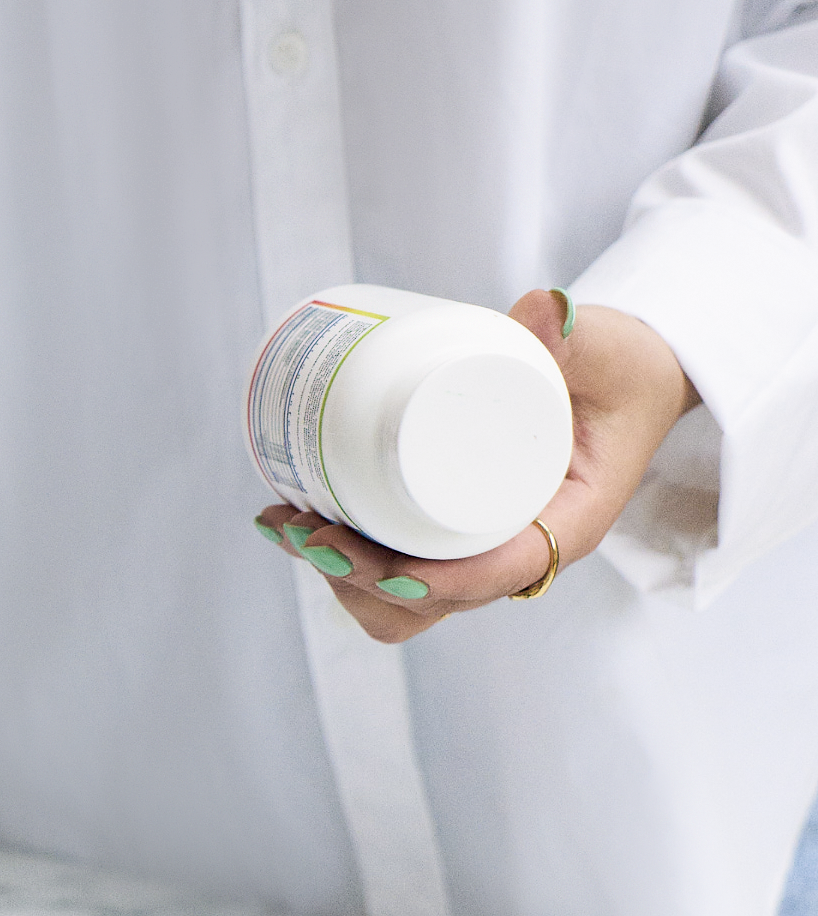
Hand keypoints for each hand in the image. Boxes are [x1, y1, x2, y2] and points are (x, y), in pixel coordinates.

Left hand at [256, 292, 698, 643]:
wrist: (629, 380)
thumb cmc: (626, 371)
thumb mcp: (614, 352)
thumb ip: (581, 332)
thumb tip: (544, 309)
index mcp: (566, 527)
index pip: (490, 577)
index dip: (423, 580)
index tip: (363, 557)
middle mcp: (520, 554)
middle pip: (428, 606)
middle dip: (357, 579)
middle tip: (305, 524)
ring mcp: (482, 552)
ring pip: (401, 603)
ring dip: (338, 574)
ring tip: (287, 520)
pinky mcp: (453, 536)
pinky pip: (393, 573)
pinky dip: (341, 558)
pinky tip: (292, 520)